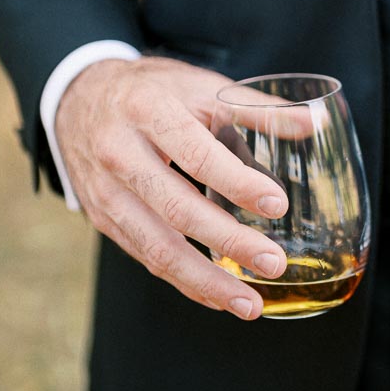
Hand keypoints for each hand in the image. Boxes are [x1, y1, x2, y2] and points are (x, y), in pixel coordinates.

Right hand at [55, 56, 291, 319]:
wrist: (78, 98)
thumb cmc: (151, 92)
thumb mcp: (199, 86)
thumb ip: (255, 107)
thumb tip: (311, 122)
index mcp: (148, 111)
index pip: (195, 153)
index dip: (237, 182)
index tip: (277, 205)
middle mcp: (120, 153)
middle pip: (176, 208)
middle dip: (228, 242)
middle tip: (273, 263)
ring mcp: (106, 192)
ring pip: (156, 246)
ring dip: (205, 281)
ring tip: (250, 304)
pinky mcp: (102, 219)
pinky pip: (145, 257)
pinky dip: (184, 281)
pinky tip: (219, 296)